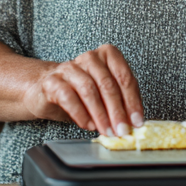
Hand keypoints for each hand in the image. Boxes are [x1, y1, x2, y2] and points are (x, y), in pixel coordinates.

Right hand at [23, 44, 143, 137]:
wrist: (48, 88)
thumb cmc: (82, 90)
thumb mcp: (106, 92)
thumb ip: (121, 101)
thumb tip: (134, 121)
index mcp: (107, 55)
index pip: (124, 77)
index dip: (132, 101)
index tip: (136, 120)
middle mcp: (89, 58)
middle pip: (107, 84)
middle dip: (117, 111)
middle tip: (122, 129)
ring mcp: (69, 68)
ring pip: (89, 90)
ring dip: (100, 114)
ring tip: (106, 130)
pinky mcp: (53, 81)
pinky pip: (69, 98)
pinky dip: (81, 114)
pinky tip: (88, 125)